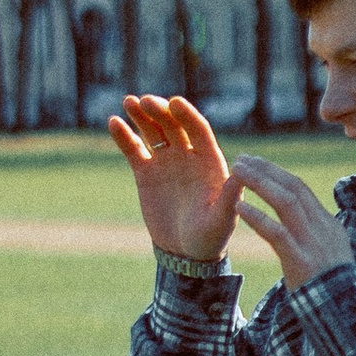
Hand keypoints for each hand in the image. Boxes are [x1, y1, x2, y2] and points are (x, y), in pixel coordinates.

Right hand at [109, 94, 240, 260]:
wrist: (185, 254)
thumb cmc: (210, 237)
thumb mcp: (222, 218)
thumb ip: (230, 195)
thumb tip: (242, 172)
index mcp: (209, 160)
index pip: (198, 129)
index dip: (187, 115)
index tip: (175, 102)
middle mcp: (188, 155)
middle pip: (174, 125)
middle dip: (160, 111)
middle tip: (145, 101)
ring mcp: (166, 162)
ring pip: (153, 131)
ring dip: (141, 115)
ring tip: (128, 102)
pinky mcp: (146, 173)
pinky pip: (134, 150)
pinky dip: (124, 136)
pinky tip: (114, 122)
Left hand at [228, 153, 353, 292]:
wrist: (344, 311)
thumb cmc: (332, 287)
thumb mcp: (331, 254)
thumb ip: (318, 234)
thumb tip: (308, 218)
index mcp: (327, 224)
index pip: (301, 189)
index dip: (277, 173)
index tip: (257, 163)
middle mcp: (321, 227)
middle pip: (293, 187)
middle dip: (266, 170)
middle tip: (242, 159)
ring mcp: (312, 242)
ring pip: (286, 202)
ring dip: (260, 183)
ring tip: (237, 172)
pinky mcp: (300, 260)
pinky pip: (277, 233)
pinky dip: (257, 217)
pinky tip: (239, 207)